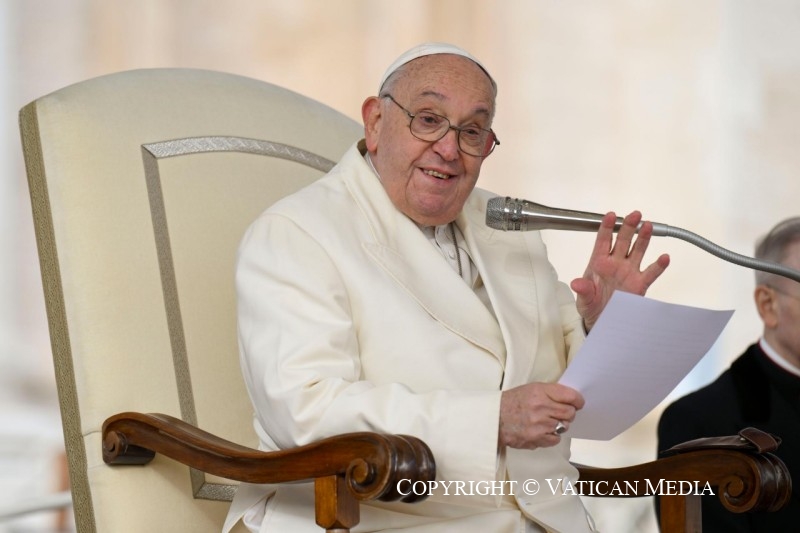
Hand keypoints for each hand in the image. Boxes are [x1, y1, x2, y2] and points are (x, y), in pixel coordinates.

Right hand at [499, 382, 583, 448]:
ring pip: (564, 426)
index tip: (578, 403)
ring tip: (547, 422)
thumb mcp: (531, 389)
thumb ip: (551, 392)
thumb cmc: (513, 402)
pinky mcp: (537, 439)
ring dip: (559, 424)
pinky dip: (552, 436)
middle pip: (570, 413)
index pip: (570, 396)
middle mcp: (541, 407)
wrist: (495, 419)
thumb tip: (571, 400)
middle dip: (569, 413)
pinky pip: (556, 439)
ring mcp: (539, 425)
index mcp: (540, 392)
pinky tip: (542, 431)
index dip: (578, 400)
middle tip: (562, 413)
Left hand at [571, 211, 669, 330]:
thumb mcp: (583, 299)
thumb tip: (576, 283)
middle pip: (623, 240)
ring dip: (643, 238)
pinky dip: (658, 265)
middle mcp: (615, 263)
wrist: (602, 320)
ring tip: (648, 226)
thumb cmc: (591, 304)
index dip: (606, 227)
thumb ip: (583, 290)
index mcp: (599, 263)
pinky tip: (664, 257)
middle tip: (634, 215)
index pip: (603, 241)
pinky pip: (651, 272)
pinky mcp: (640, 283)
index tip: (610, 215)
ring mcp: (629, 271)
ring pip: (638, 250)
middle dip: (628, 227)